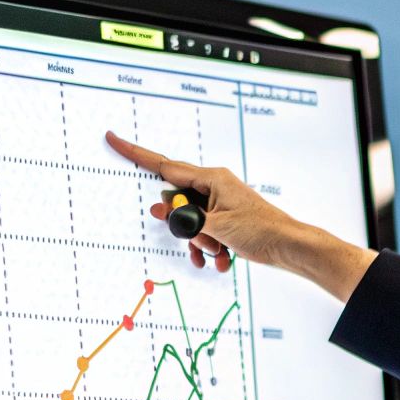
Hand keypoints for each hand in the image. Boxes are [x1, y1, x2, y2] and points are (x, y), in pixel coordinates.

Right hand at [105, 132, 291, 271]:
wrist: (287, 247)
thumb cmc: (259, 230)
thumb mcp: (216, 226)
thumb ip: (185, 219)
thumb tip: (161, 210)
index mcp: (210, 178)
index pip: (164, 166)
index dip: (135, 154)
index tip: (112, 139)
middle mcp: (213, 187)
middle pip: (177, 204)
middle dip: (185, 227)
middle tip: (205, 238)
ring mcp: (217, 205)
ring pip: (189, 223)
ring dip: (199, 243)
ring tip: (218, 251)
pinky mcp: (223, 222)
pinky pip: (202, 234)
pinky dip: (208, 249)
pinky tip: (221, 260)